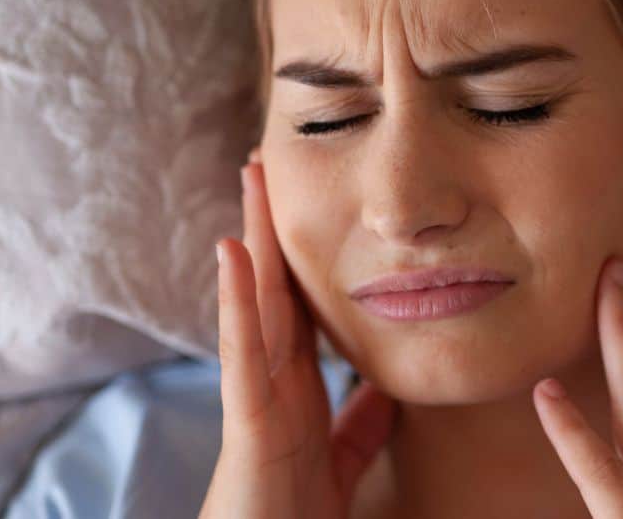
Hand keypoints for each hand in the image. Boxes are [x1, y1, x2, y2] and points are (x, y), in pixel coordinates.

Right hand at [199, 151, 394, 518]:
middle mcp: (269, 382)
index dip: (303, 256)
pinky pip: (242, 352)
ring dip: (252, 238)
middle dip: (272, 226)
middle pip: (274, 288)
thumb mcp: (339, 462)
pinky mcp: (247, 422)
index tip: (312, 201)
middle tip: (271, 159)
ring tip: (253, 176)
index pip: (300, 307)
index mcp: (294, 391)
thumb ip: (361, 425)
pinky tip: (234, 251)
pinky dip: (237, 301)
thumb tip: (389, 388)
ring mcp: (254, 396)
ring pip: (254, 303)